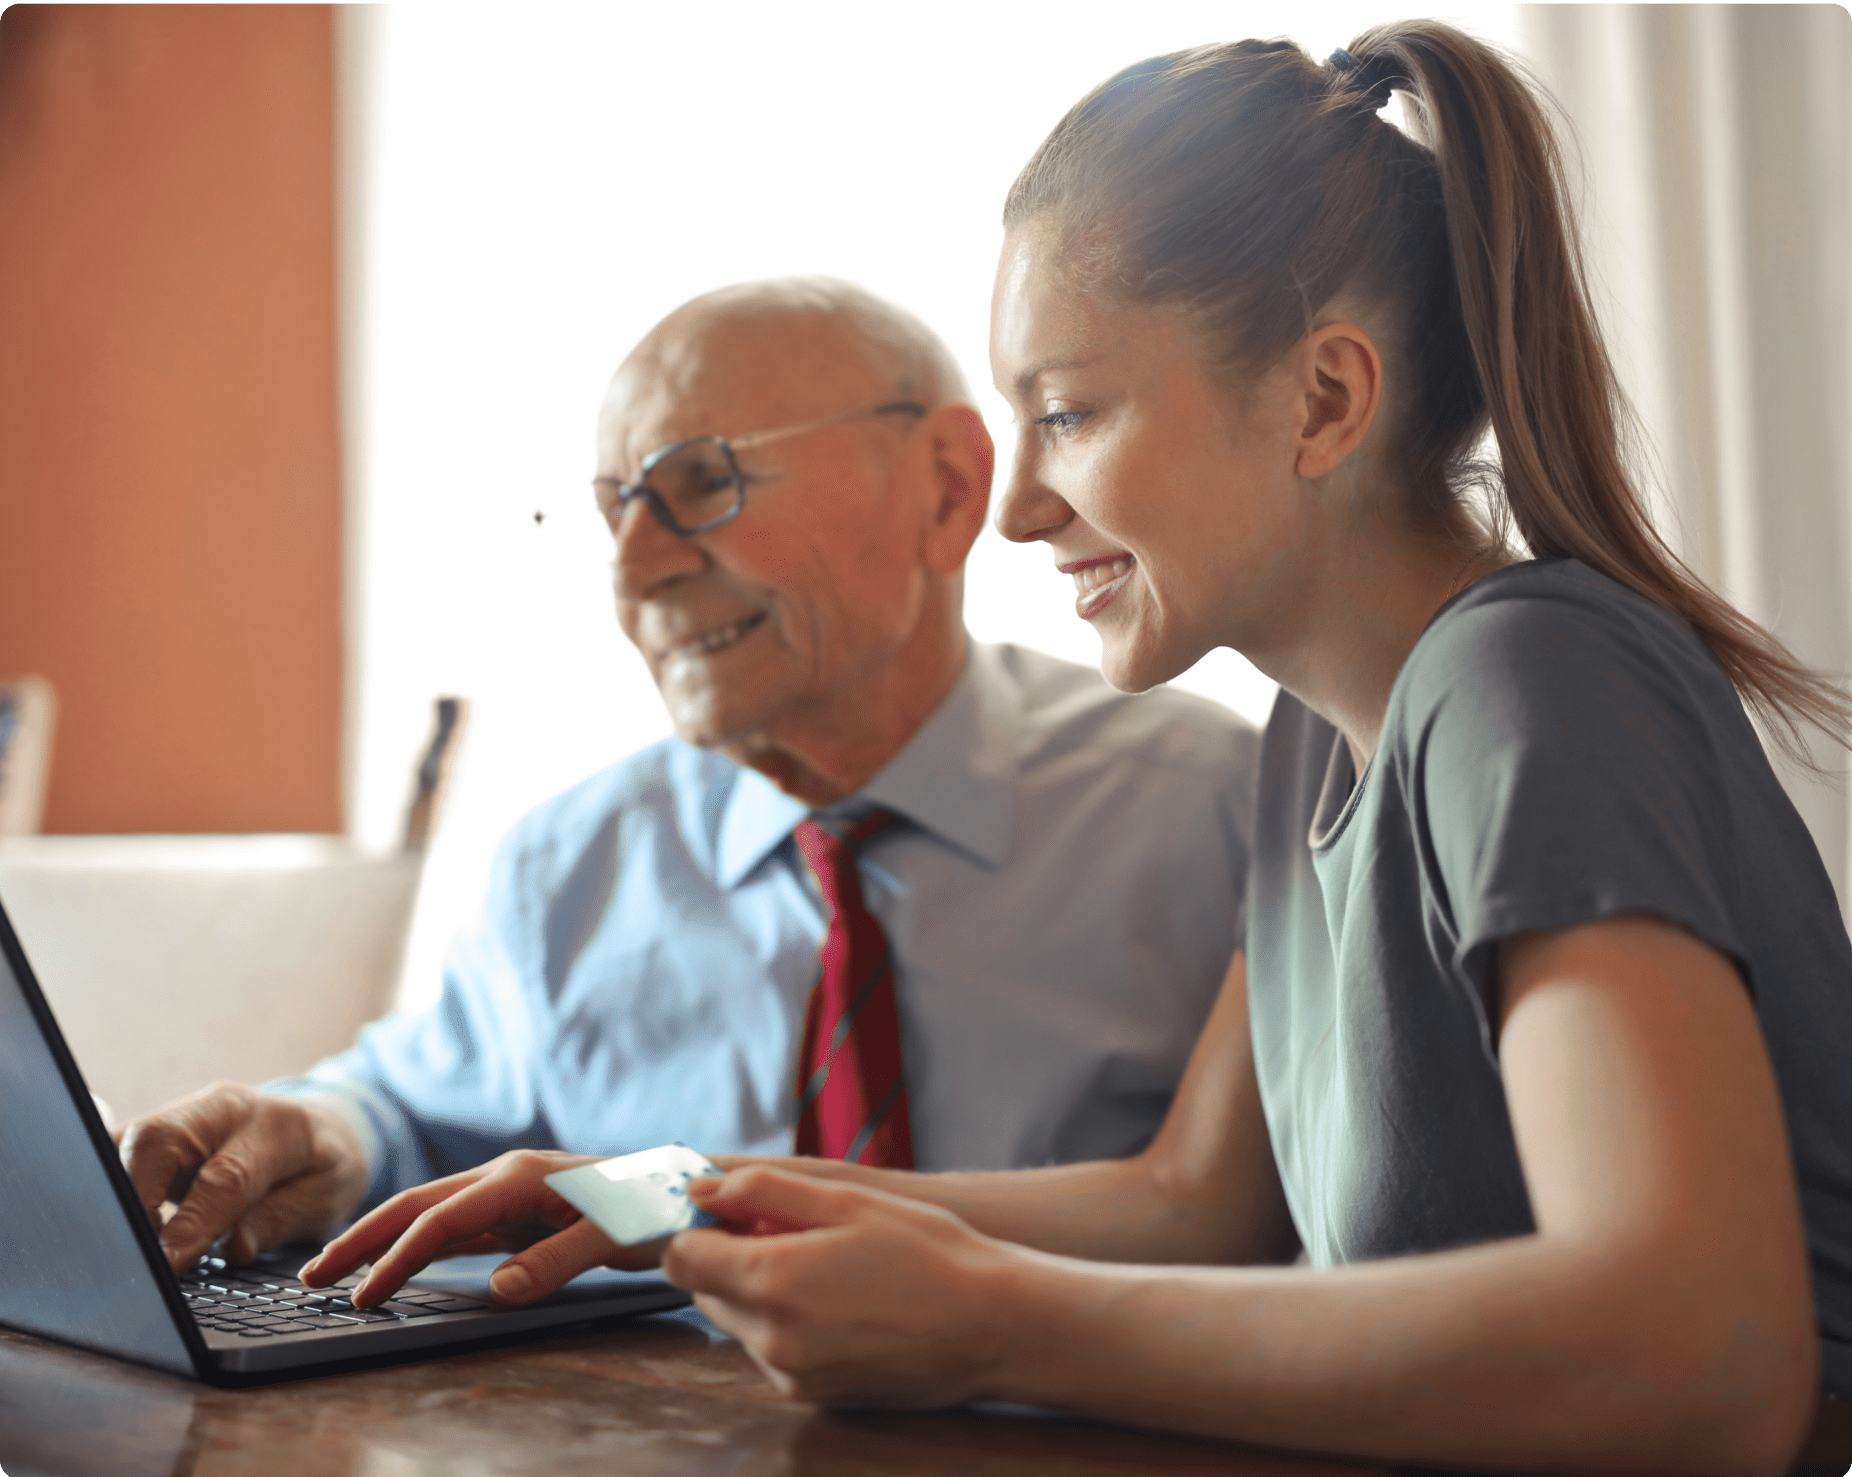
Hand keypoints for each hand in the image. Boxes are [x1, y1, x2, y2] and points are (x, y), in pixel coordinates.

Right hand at [116, 1082, 369, 1272]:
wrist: (320, 1128)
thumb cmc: (323, 1166)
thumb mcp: (326, 1197)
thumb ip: (281, 1219)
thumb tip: (236, 1247)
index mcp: (276, 1124)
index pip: (225, 1176)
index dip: (192, 1223)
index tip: (169, 1265)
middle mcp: (223, 1109)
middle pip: (158, 1141)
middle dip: (135, 1198)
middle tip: (134, 1254)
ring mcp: (186, 1114)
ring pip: (129, 1141)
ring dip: (117, 1193)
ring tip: (123, 1245)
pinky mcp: (160, 1130)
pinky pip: (121, 1150)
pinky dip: (112, 1185)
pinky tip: (118, 1224)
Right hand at [300, 1148, 664, 1307]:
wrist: (685, 1188)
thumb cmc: (654, 1207)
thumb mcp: (614, 1238)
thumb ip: (556, 1261)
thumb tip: (497, 1290)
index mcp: (520, 1177)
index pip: (441, 1221)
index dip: (398, 1259)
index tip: (362, 1296)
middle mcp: (505, 1177)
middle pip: (417, 1205)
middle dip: (362, 1239)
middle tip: (311, 1278)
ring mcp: (507, 1193)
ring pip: (429, 1214)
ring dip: (382, 1241)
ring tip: (335, 1274)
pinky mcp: (516, 1211)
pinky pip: (454, 1228)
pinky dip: (417, 1246)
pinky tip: (396, 1265)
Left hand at [665, 1165, 1018, 1408]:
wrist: (992, 1327)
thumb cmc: (929, 1254)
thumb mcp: (847, 1201)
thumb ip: (762, 1190)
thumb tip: (701, 1190)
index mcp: (771, 1282)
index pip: (681, 1257)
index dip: (700, 1227)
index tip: (733, 1211)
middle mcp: (770, 1339)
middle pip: (706, 1290)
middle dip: (733, 1257)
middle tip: (795, 1233)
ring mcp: (790, 1375)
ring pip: (739, 1322)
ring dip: (762, 1291)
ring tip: (830, 1268)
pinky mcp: (811, 1396)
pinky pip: (772, 1350)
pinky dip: (789, 1324)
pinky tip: (843, 1304)